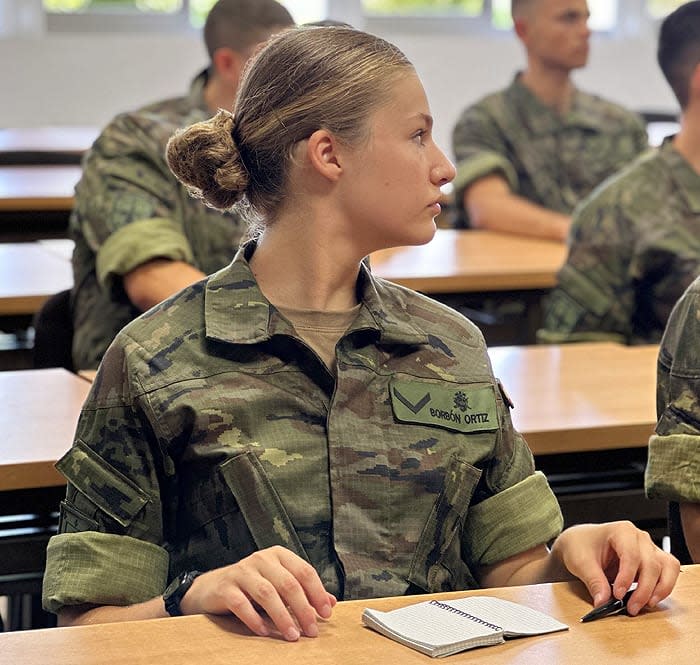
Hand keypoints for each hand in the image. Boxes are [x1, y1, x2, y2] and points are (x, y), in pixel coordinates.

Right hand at [180, 545, 335, 639]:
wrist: (212, 587)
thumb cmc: (252, 586)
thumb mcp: (279, 584)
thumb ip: (304, 591)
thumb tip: (331, 601)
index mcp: (279, 555)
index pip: (304, 571)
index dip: (317, 593)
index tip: (326, 613)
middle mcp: (262, 559)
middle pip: (288, 583)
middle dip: (303, 609)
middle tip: (311, 630)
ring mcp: (243, 571)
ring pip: (267, 593)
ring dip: (282, 617)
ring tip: (292, 635)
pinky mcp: (226, 587)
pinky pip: (242, 604)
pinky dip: (254, 619)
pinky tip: (264, 632)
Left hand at [551, 521, 679, 614]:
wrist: (581, 542)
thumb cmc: (581, 545)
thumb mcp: (581, 562)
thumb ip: (594, 581)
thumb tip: (602, 602)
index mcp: (621, 531)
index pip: (631, 555)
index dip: (627, 577)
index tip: (617, 595)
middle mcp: (639, 538)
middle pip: (652, 564)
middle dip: (643, 590)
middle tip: (630, 607)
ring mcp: (649, 548)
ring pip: (668, 568)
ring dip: (660, 589)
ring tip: (644, 605)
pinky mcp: (654, 560)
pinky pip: (669, 572)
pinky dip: (663, 587)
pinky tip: (649, 599)